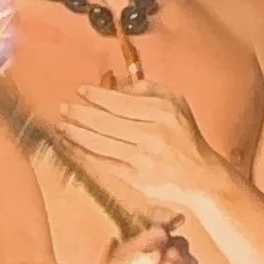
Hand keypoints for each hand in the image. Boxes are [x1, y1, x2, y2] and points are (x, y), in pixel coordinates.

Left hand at [57, 83, 226, 213]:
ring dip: (76, 134)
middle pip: (105, 122)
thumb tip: (117, 83)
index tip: (81, 91)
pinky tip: (72, 147)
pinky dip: (84, 154)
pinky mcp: (136, 179)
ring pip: (100, 144)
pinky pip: (103, 164)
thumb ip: (148, 89)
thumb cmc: (185, 137)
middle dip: (79, 114)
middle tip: (64, 108)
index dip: (96, 96)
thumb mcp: (176, 103)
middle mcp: (153, 135)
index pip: (120, 102)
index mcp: (163, 112)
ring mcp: (143, 159)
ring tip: (62, 126)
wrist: (201, 177)